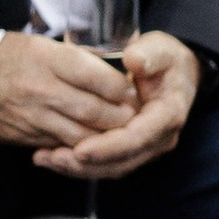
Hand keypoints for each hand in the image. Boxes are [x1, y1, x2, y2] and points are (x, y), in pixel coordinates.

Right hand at [0, 28, 133, 157]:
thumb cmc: (13, 56)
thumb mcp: (46, 46)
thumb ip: (80, 59)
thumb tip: (117, 71)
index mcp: (50, 60)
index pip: (97, 77)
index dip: (121, 88)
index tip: (133, 90)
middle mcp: (43, 89)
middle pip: (93, 110)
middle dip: (120, 117)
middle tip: (136, 117)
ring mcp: (33, 116)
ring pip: (80, 135)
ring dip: (104, 137)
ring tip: (121, 134)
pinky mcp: (25, 136)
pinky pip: (60, 145)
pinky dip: (80, 147)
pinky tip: (93, 143)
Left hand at [25, 29, 202, 178]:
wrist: (172, 74)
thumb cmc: (163, 60)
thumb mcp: (160, 49)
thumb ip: (149, 54)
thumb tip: (133, 61)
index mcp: (168, 116)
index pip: (138, 138)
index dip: (109, 147)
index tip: (80, 149)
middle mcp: (159, 139)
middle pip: (122, 161)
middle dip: (87, 164)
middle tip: (53, 158)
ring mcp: (145, 149)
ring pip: (111, 168)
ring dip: (78, 168)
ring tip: (45, 159)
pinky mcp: (130, 152)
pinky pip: (104, 166)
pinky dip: (77, 165)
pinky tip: (49, 158)